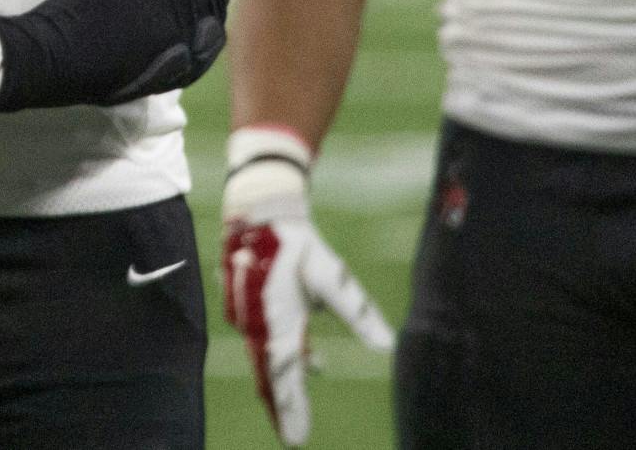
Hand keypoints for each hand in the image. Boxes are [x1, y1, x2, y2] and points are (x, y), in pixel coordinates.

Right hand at [221, 130, 391, 446]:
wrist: (256, 210)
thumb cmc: (295, 244)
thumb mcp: (332, 277)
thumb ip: (358, 313)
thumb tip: (388, 345)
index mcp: (276, 323)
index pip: (283, 378)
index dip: (290, 410)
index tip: (295, 439)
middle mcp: (257, 325)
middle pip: (268, 376)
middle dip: (282, 407)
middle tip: (292, 437)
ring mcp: (247, 315)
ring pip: (265, 360)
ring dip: (281, 383)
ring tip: (296, 408)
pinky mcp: (247, 304)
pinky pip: (264, 341)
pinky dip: (281, 358)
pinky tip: (310, 360)